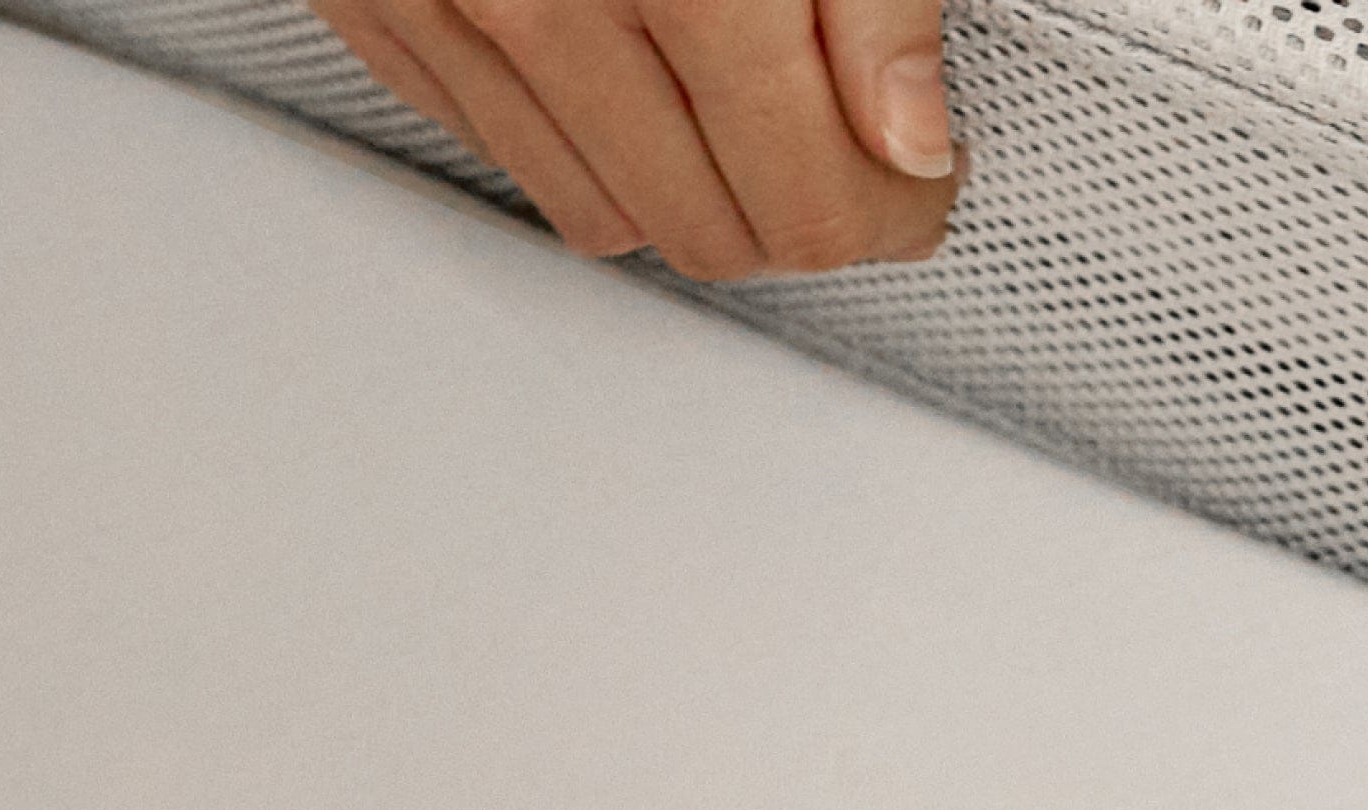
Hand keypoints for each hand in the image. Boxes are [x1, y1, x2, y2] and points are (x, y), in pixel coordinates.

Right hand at [309, 0, 958, 277]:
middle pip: (711, 229)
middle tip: (852, 154)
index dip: (885, 212)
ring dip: (694, 188)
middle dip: (801, 211)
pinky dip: (585, 136)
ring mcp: (452, 3)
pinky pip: (502, 149)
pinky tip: (635, 65)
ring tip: (747, 112)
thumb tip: (905, 132)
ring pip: (605, 211)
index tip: (915, 177)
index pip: (803, 199)